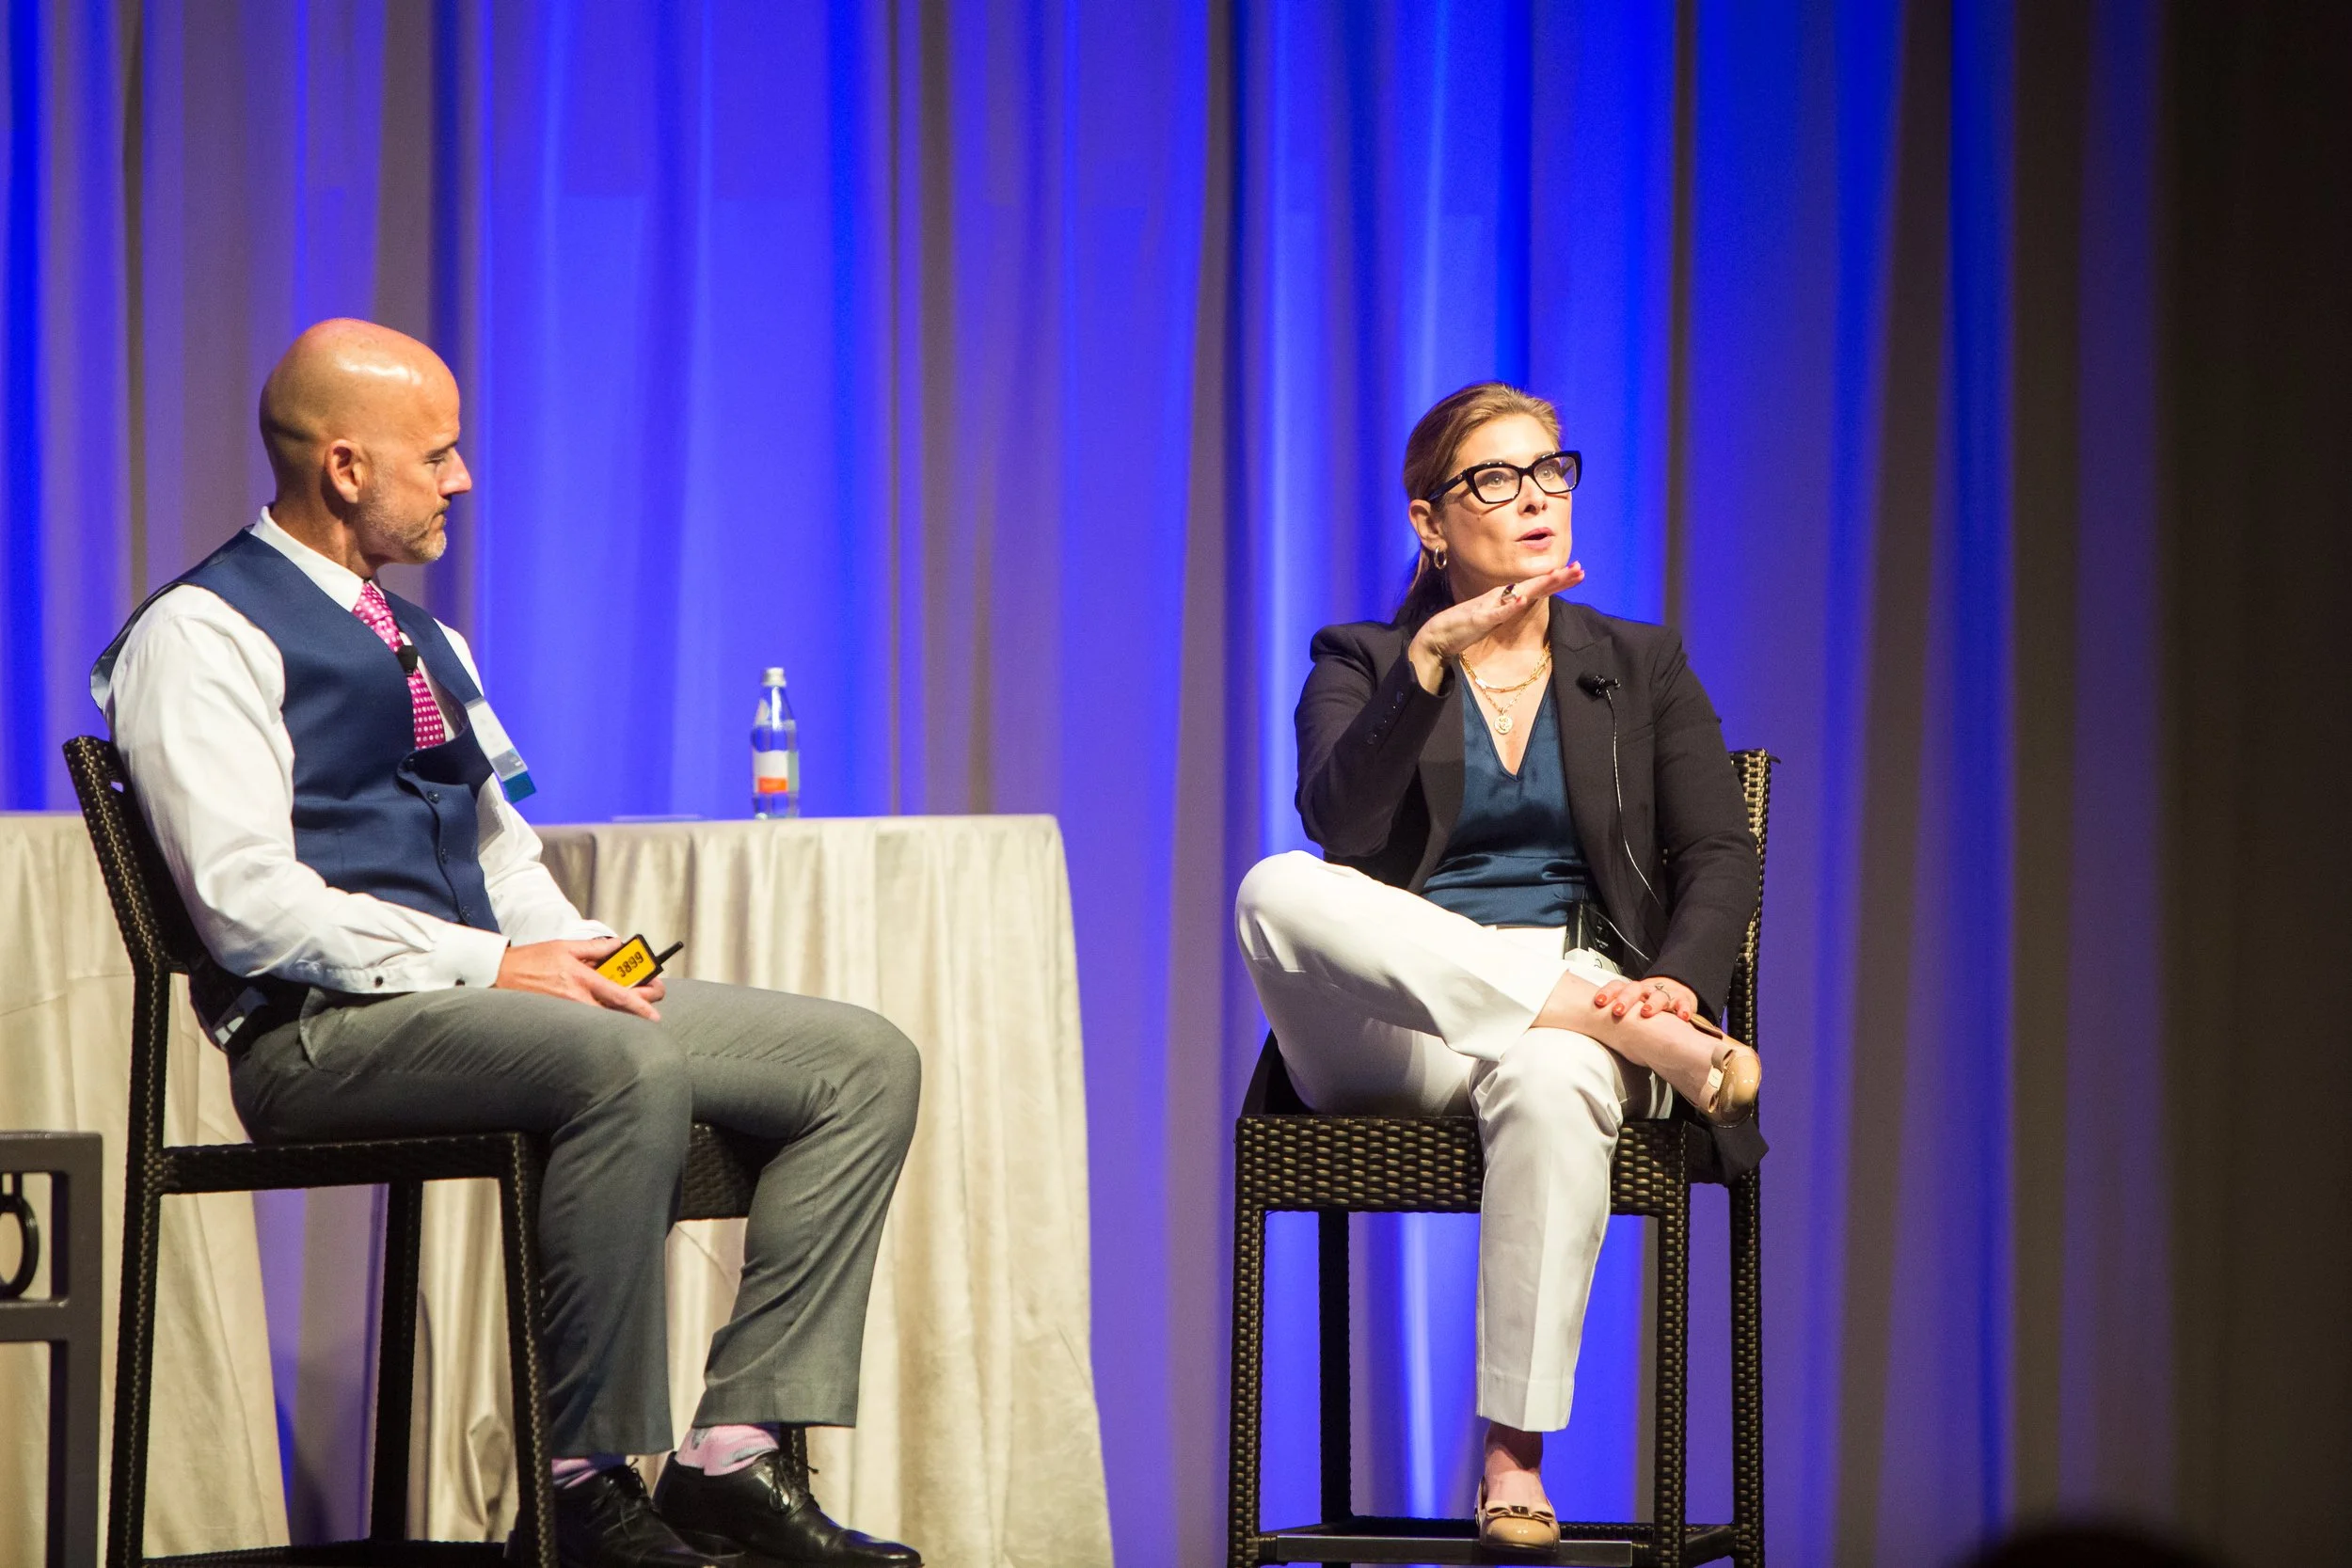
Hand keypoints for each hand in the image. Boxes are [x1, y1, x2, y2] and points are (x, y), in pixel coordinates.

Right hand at [493, 937, 665, 1020]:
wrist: (497, 976)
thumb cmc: (528, 961)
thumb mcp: (564, 947)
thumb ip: (595, 948)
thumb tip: (617, 946)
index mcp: (580, 979)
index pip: (619, 995)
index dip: (642, 1004)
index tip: (656, 1010)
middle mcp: (576, 999)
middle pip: (616, 1011)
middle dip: (638, 1008)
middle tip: (653, 1003)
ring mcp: (567, 1012)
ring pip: (603, 1018)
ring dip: (621, 1012)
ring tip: (635, 1005)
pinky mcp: (558, 1019)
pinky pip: (586, 1020)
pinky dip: (602, 1016)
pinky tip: (608, 1009)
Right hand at [1407, 564, 1583, 692]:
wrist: (1436, 636)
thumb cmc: (1463, 627)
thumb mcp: (1492, 618)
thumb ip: (1507, 609)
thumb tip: (1524, 601)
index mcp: (1505, 599)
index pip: (1536, 587)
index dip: (1557, 580)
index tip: (1578, 573)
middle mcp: (1500, 598)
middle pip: (1534, 586)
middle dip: (1557, 578)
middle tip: (1580, 569)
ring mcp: (1489, 607)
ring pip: (1520, 593)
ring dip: (1539, 584)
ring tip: (1560, 574)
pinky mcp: (1478, 619)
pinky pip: (1497, 613)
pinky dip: (1510, 606)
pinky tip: (1522, 600)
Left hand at [1592, 974, 1695, 1023]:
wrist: (1674, 991)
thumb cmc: (1646, 1003)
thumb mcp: (1631, 1007)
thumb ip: (1617, 1015)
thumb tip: (1592, 1029)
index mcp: (1631, 991)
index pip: (1616, 986)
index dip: (1607, 993)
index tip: (1598, 1002)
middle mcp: (1646, 990)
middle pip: (1634, 989)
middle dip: (1625, 999)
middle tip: (1618, 1010)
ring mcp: (1664, 994)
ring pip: (1658, 995)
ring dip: (1652, 1003)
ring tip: (1646, 1012)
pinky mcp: (1682, 1000)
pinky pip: (1683, 1004)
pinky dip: (1683, 1010)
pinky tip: (1682, 1017)